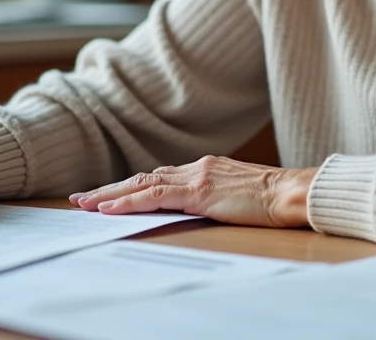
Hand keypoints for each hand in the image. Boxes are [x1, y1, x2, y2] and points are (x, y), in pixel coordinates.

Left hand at [68, 156, 317, 228]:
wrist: (292, 192)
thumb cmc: (276, 198)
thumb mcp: (240, 195)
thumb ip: (217, 196)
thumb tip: (202, 208)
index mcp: (207, 167)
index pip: (161, 176)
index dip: (133, 186)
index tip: (110, 195)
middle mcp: (197, 167)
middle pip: (145, 177)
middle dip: (112, 188)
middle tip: (83, 198)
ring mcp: (197, 177)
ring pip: (142, 184)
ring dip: (110, 195)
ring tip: (85, 205)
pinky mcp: (198, 192)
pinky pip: (154, 197)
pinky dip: (128, 202)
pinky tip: (109, 209)